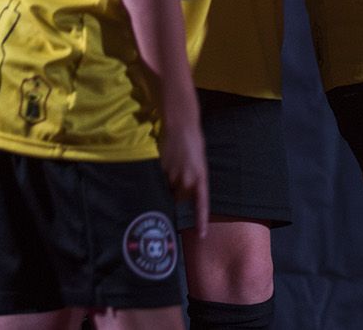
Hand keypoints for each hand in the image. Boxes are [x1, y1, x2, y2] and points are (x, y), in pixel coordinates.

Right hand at [160, 117, 208, 235]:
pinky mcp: (162, 170)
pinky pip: (161, 180)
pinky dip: (162, 176)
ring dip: (168, 184)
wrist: (181, 126)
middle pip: (180, 198)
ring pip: (169, 189)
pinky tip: (166, 163)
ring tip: (173, 166)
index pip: (201, 204)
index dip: (200, 220)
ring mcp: (173, 175)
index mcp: (201, 178)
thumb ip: (194, 180)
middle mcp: (187, 180)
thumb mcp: (199, 165)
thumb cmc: (194, 144)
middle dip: (177, 193)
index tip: (201, 235)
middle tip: (178, 178)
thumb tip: (185, 195)